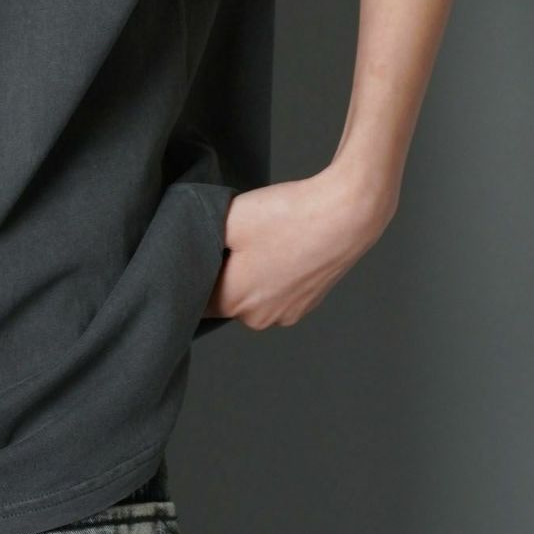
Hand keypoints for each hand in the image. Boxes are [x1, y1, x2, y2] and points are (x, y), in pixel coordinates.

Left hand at [202, 164, 396, 328]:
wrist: (345, 214)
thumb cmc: (285, 216)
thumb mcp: (227, 218)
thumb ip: (198, 237)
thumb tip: (188, 247)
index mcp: (234, 302)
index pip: (194, 299)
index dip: (189, 275)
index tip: (193, 251)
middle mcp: (260, 318)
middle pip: (224, 297)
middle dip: (220, 271)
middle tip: (228, 237)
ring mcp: (288, 311)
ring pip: (252, 293)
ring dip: (247, 271)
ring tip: (258, 238)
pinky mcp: (309, 300)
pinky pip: (276, 289)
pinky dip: (272, 270)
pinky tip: (279, 243)